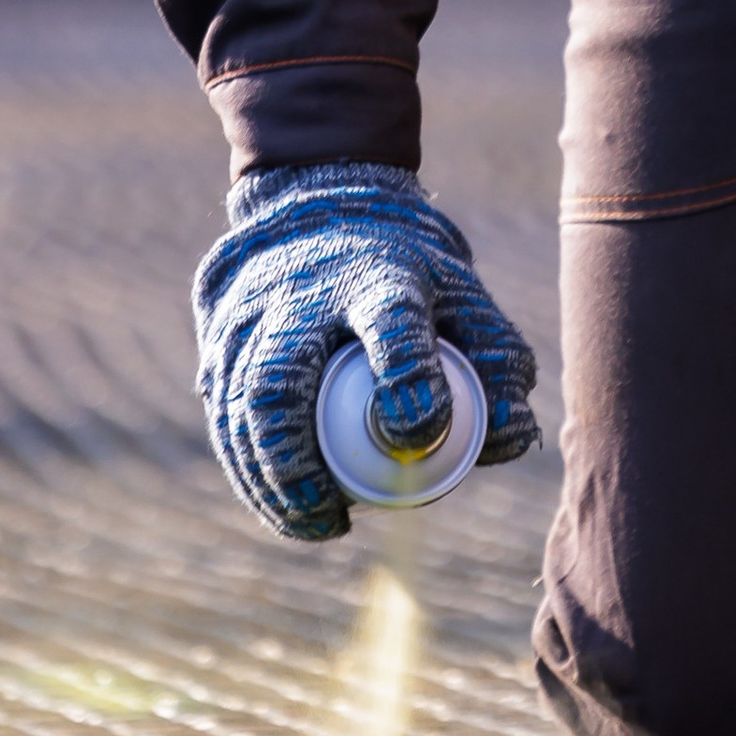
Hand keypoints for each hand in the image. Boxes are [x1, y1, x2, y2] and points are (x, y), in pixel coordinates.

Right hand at [192, 160, 539, 542]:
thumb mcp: (462, 297)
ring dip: (268, 477)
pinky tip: (279, 505)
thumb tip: (514, 435)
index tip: (416, 435)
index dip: (406, 379)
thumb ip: (498, 362)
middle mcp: (304, 291)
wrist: (321, 212)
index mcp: (379, 274)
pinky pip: (221, 411)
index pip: (391, 320)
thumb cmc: (406, 275)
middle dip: (300, 460)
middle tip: (335, 514)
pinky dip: (246, 468)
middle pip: (281, 375)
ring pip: (241, 402)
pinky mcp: (221, 337)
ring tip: (315, 523)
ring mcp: (254, 312)